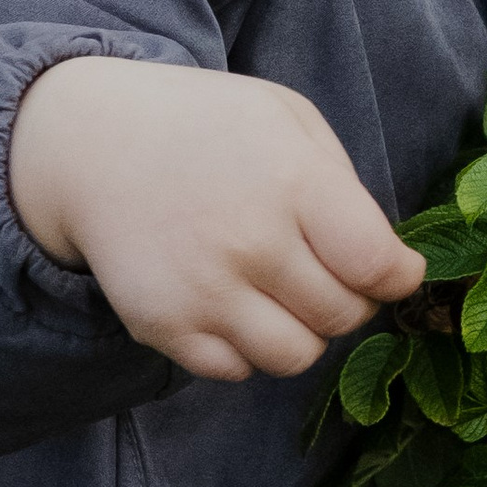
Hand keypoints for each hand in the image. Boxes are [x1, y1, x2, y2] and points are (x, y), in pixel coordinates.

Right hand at [6, 56, 423, 382]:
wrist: (91, 142)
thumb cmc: (204, 125)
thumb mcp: (283, 115)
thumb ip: (343, 184)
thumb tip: (388, 262)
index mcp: (292, 181)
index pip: (378, 266)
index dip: (396, 276)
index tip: (389, 269)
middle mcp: (252, 243)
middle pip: (344, 316)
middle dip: (346, 297)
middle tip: (317, 266)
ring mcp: (205, 292)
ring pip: (297, 357)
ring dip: (299, 329)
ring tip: (273, 287)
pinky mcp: (165, 327)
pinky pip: (237, 371)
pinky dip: (242, 346)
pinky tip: (225, 298)